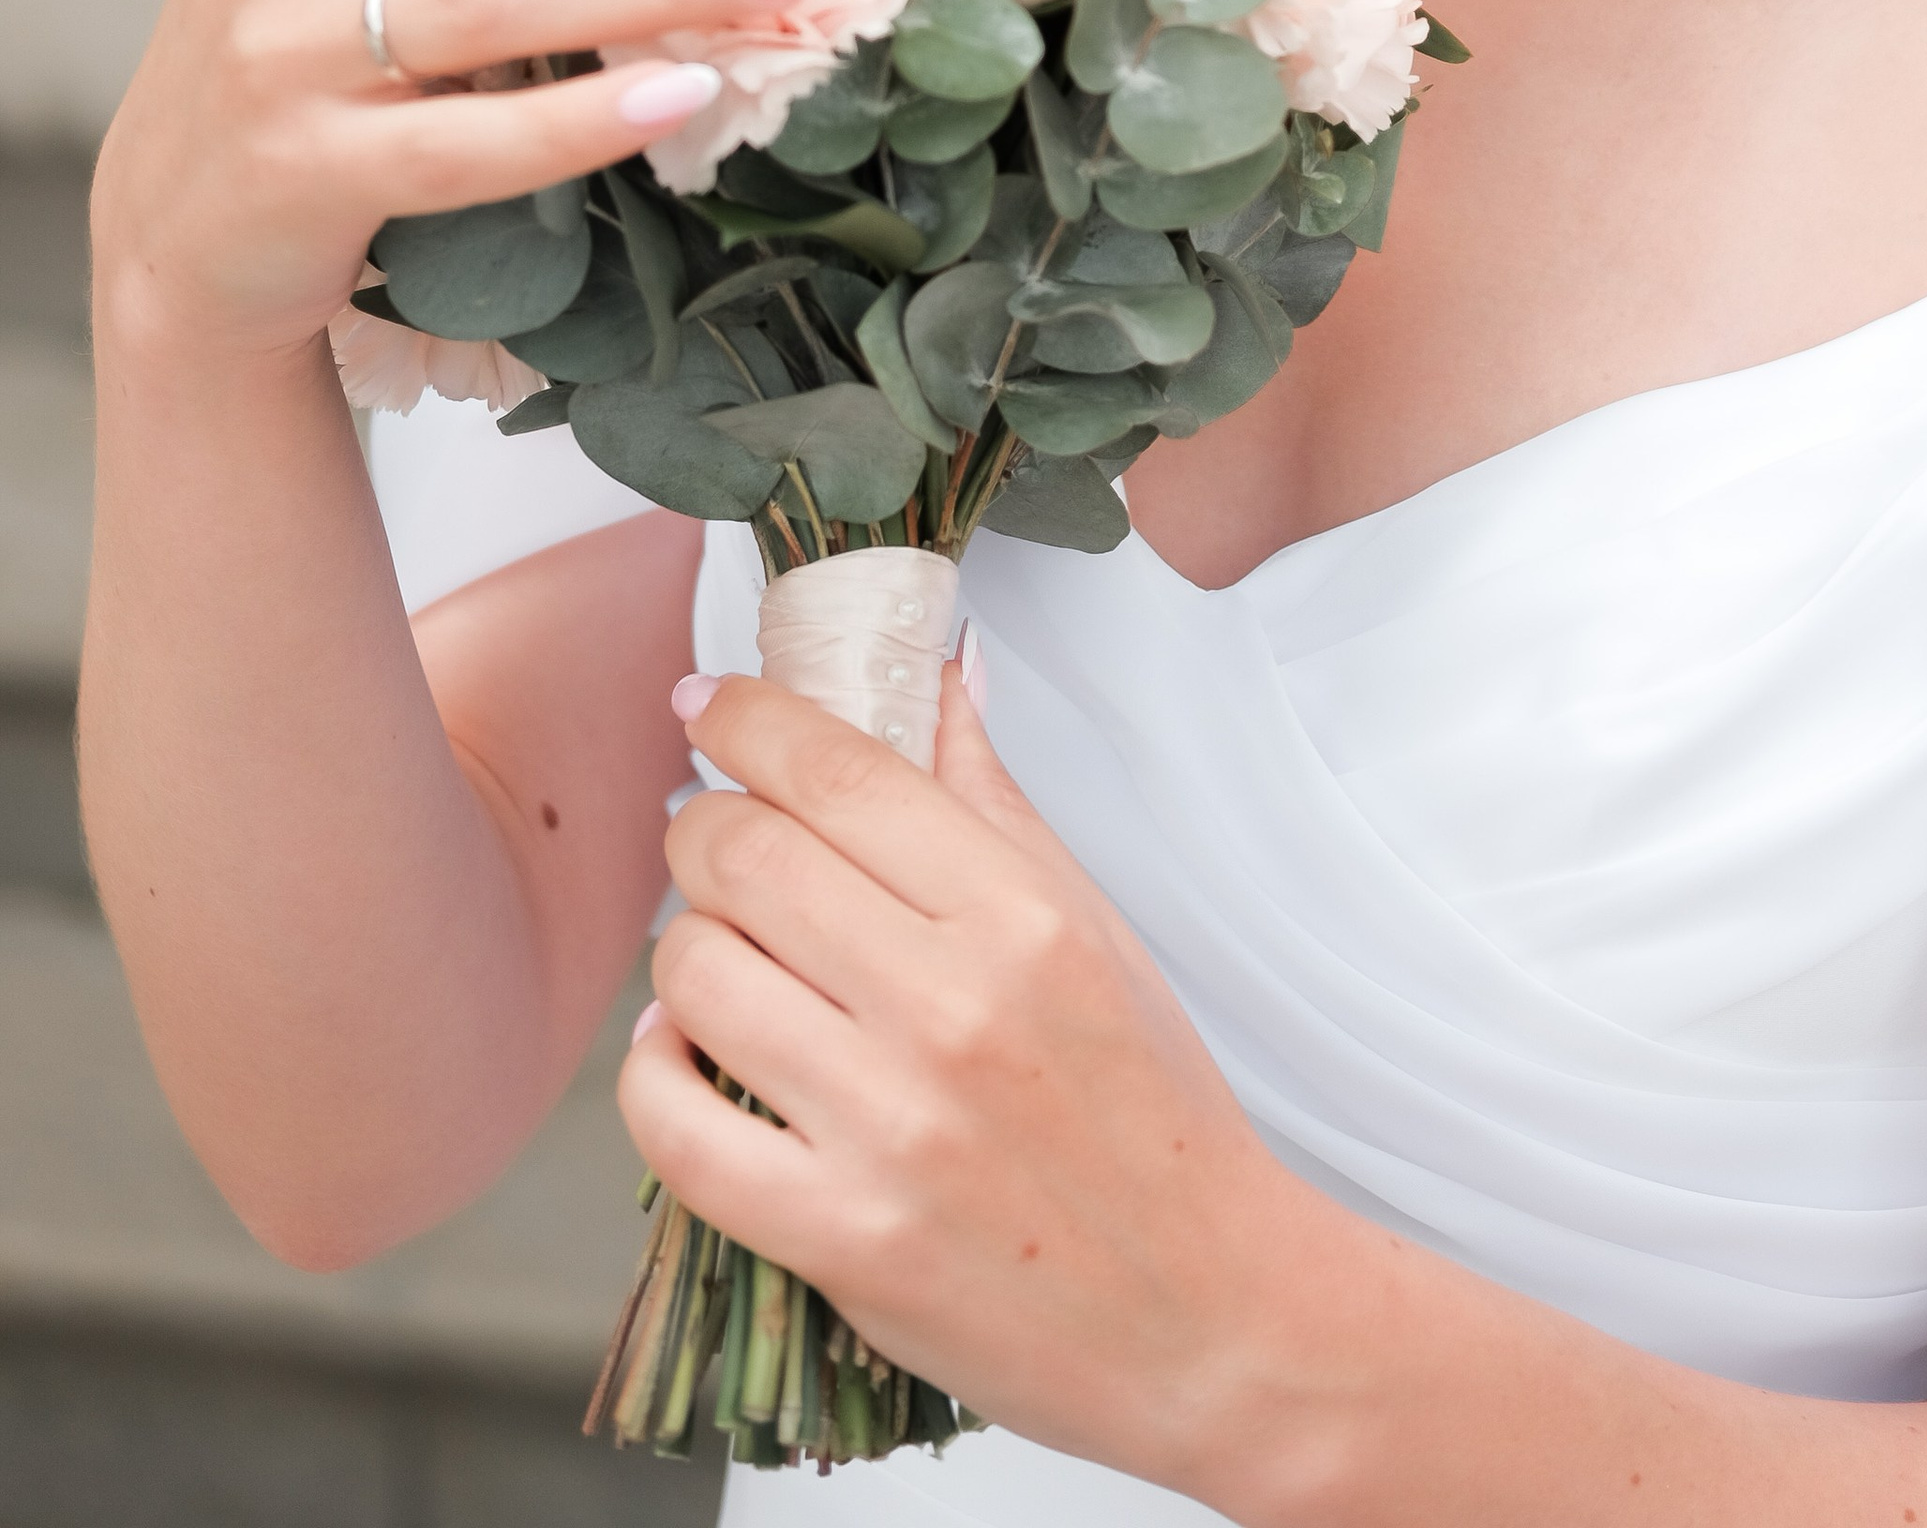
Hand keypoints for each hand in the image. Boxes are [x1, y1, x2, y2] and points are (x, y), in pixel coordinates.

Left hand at [625, 670, 1331, 1492]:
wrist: (1209, 1315)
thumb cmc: (1156, 1119)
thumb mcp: (1095, 931)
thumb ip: (994, 801)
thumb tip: (938, 677)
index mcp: (1019, 919)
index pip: (840, 772)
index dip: (747, 719)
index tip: (708, 705)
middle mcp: (951, 1010)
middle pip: (745, 856)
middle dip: (701, 828)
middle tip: (712, 841)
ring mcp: (889, 1128)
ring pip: (695, 975)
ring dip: (679, 950)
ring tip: (714, 957)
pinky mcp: (840, 1237)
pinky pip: (674, 1128)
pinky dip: (651, 1074)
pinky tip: (682, 1054)